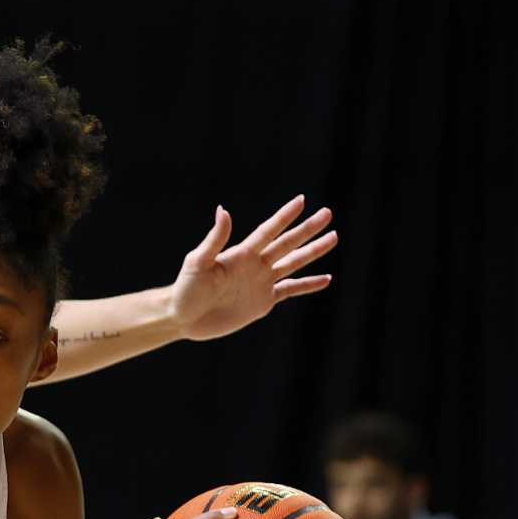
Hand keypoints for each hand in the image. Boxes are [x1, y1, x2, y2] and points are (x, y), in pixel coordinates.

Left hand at [168, 195, 336, 340]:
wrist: (183, 317)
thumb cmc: (186, 288)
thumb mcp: (198, 262)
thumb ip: (214, 239)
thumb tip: (223, 210)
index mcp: (242, 254)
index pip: (269, 231)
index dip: (285, 216)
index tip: (302, 201)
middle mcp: (255, 265)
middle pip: (287, 243)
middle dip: (307, 229)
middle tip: (328, 213)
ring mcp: (261, 282)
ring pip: (293, 263)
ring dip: (313, 252)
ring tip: (333, 238)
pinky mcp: (263, 302)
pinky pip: (291, 290)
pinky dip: (308, 284)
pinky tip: (326, 279)